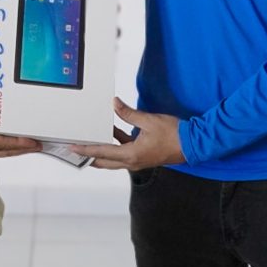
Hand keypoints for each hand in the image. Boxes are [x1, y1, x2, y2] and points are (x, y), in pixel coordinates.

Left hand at [71, 98, 185, 170]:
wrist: (193, 144)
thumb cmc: (174, 135)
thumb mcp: (149, 121)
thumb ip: (129, 114)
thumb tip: (115, 105)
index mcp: (131, 155)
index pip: (102, 153)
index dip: (86, 150)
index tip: (73, 148)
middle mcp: (132, 161)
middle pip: (104, 161)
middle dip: (89, 156)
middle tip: (75, 149)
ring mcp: (138, 160)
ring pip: (113, 159)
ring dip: (101, 151)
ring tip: (90, 141)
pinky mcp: (143, 156)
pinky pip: (124, 152)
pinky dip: (115, 145)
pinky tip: (113, 132)